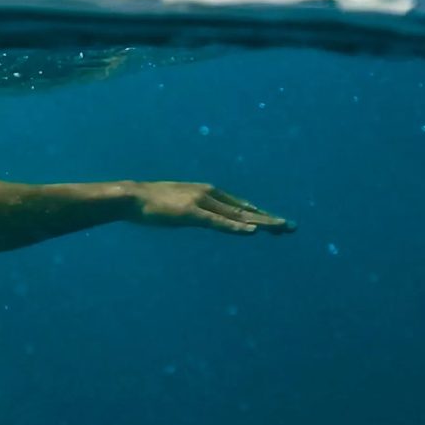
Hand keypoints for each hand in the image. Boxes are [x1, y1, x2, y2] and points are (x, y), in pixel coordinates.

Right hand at [130, 181, 293, 234]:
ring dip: (261, 222)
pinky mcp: (191, 212)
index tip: (278, 224)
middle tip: (293, 228)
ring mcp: (201, 202)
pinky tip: (251, 232)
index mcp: (207, 193)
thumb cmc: (153, 204)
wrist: (131, 197)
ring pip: (237, 215)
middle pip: (245, 209)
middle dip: (269, 219)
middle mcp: (209, 194)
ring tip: (282, 228)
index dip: (260, 215)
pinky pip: (218, 222)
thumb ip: (196, 211)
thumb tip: (204, 219)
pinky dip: (236, 227)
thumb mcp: (181, 207)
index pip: (240, 206)